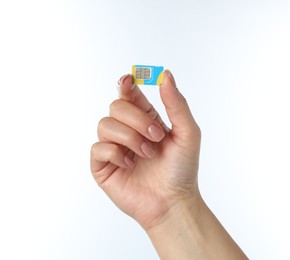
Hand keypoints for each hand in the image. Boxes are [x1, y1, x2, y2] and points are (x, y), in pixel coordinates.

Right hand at [90, 70, 200, 229]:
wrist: (173, 201)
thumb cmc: (182, 169)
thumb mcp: (187, 132)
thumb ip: (176, 103)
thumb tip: (166, 74)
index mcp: (145, 120)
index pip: (129, 95)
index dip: (126, 85)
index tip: (129, 81)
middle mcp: (127, 131)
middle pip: (116, 107)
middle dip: (137, 120)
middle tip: (156, 137)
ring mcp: (114, 147)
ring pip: (105, 124)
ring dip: (130, 138)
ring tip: (147, 154)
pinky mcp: (103, 165)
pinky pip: (98, 147)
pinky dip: (116, 153)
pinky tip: (130, 164)